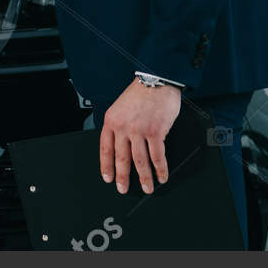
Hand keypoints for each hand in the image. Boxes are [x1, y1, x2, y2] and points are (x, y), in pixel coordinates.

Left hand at [100, 77, 181, 193]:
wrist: (156, 79)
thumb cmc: (141, 92)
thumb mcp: (121, 107)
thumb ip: (120, 125)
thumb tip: (124, 147)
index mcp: (111, 120)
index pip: (105, 148)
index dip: (106, 166)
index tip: (108, 178)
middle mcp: (123, 127)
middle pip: (121, 158)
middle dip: (122, 177)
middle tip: (123, 188)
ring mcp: (139, 130)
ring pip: (140, 161)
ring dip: (144, 177)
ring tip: (148, 187)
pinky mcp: (156, 132)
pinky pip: (157, 156)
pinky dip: (160, 169)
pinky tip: (162, 176)